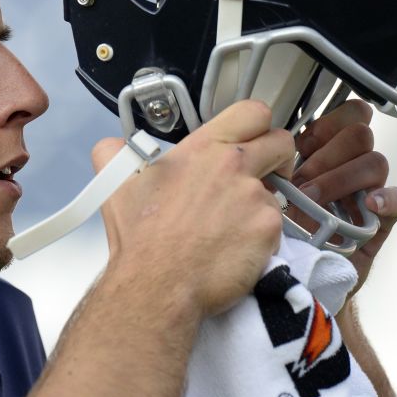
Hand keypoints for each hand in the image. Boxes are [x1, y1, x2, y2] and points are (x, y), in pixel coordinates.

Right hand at [92, 100, 293, 317]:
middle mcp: (233, 166)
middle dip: (278, 159)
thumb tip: (115, 147)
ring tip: (233, 228)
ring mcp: (255, 197)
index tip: (253, 142)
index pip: (252, 112)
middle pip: (282, 143)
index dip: (258, 126)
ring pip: (276, 193)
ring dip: (260, 206)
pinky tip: (236, 249)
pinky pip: (274, 227)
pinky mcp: (269, 230)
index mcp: (202, 149)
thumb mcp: (115, 185)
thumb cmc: (139, 238)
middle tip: (264, 177)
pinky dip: (260, 238)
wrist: (157, 284)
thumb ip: (114, 154)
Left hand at [289, 99, 396, 293]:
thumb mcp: (271, 188)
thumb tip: (263, 143)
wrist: (293, 274)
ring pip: (375, 162)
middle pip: (359, 134)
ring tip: (313, 199)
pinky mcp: (380, 223)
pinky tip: (369, 204)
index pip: (348, 114)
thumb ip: (275, 162)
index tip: (301, 144)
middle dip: (327, 154)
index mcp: (328, 153)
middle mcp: (351, 168)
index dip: (327, 123)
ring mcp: (368, 194)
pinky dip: (387, 198)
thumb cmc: (281, 229)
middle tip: (302, 179)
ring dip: (340, 177)